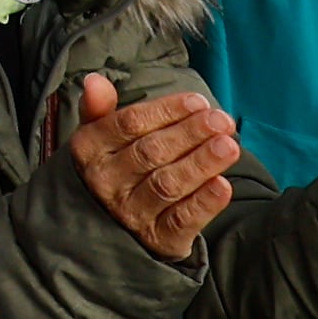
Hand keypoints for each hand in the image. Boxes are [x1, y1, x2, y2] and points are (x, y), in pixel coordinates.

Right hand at [69, 74, 240, 263]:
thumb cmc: (115, 167)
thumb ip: (101, 107)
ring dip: (201, 163)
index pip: (129, 124)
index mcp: (89, 150)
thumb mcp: (100, 136)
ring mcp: (130, 213)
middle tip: (221, 120)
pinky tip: (223, 185)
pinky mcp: (157, 238)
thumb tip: (95, 80)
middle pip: (151, 152)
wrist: (114, 226)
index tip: (198, 102)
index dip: (166, 111)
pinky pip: (182, 220)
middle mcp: (105, 182)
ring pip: (168, 184)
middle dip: (190, 133)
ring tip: (229, 145)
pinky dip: (204, 203)